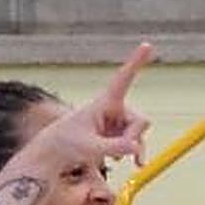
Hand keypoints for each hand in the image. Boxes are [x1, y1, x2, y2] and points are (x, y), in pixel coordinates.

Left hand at [38, 43, 154, 171]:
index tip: (147, 44)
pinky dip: (132, 152)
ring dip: (132, 148)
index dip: (136, 62)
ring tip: (115, 158)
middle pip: (140, 121)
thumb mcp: (89, 147)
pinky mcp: (118, 135)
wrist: (57, 151)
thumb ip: (113, 147)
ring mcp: (118, 123)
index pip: (124, 79)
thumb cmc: (67, 142)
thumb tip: (136, 148)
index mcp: (105, 102)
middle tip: (126, 154)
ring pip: (139, 134)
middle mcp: (115, 109)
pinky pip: (135, 144)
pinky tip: (123, 159)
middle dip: (134, 138)